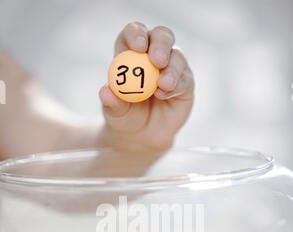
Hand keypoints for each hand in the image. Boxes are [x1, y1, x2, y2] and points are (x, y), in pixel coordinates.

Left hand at [99, 22, 193, 153]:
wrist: (142, 137)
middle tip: (157, 60)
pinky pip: (185, 78)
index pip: (134, 33)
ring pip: (177, 56)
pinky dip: (176, 86)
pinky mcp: (185, 82)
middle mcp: (153, 55)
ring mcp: (172, 67)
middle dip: (160, 44)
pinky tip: (165, 95)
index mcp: (131, 52)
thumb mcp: (114, 112)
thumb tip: (105, 92)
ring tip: (162, 86)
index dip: (136, 33)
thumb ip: (112, 102)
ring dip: (171, 70)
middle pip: (161, 36)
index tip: (137, 45)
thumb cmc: (125, 118)